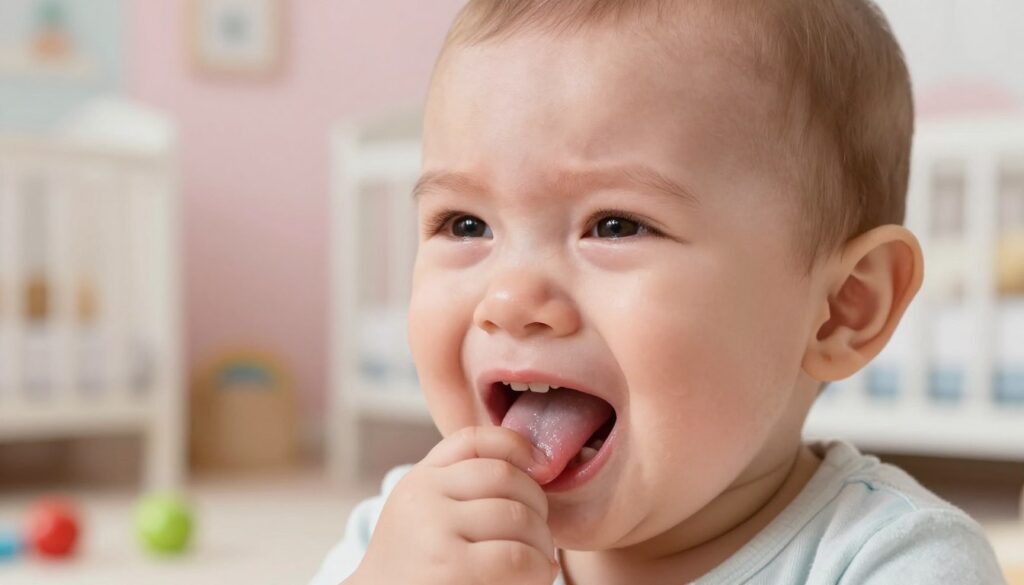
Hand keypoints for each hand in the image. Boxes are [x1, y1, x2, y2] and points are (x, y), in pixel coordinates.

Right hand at [350, 426, 559, 584]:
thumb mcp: (428, 515)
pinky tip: (534, 577)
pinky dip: (537, 568)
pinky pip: (517, 556)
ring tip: (537, 562)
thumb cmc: (419, 569)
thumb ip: (464, 488)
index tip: (543, 466)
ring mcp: (434, 529)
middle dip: (538, 507)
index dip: (518, 446)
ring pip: (518, 516)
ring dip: (541, 542)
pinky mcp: (451, 568)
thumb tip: (539, 464)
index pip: (476, 440)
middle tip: (539, 538)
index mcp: (420, 479)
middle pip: (506, 477)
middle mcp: (423, 496)